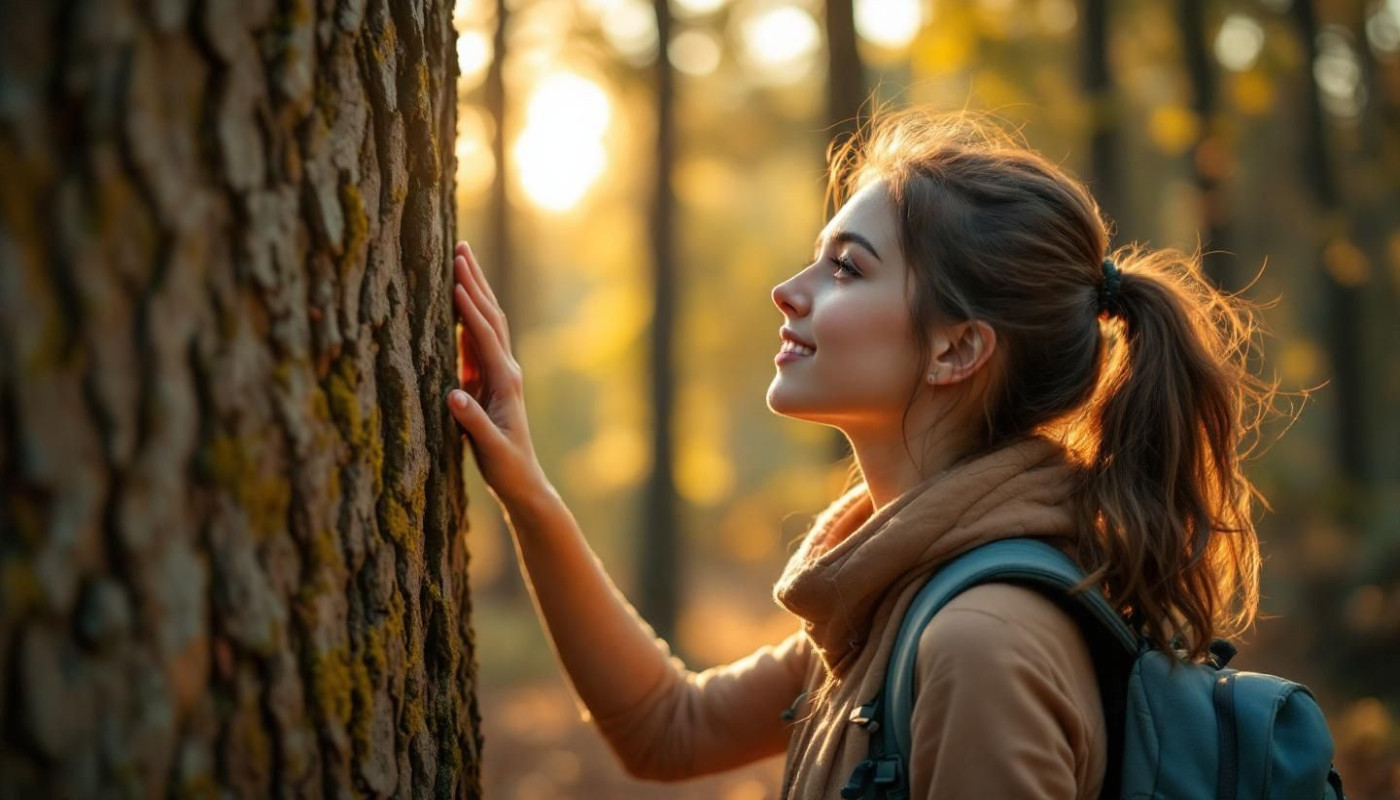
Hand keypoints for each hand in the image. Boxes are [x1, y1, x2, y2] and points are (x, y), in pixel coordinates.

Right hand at [446, 240, 545, 508]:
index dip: (469, 307)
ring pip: (486, 322)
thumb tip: (452, 396)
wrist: (523, 481)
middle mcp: (505, 370)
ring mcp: (498, 373)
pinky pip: (475, 340)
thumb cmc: (507, 467)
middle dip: (475, 281)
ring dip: (474, 290)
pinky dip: (465, 315)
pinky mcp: (487, 381)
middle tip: (460, 247)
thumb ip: (472, 422)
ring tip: (460, 259)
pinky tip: (455, 299)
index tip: (455, 278)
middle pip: (490, 316)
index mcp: (505, 382)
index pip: (485, 335)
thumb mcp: (489, 448)